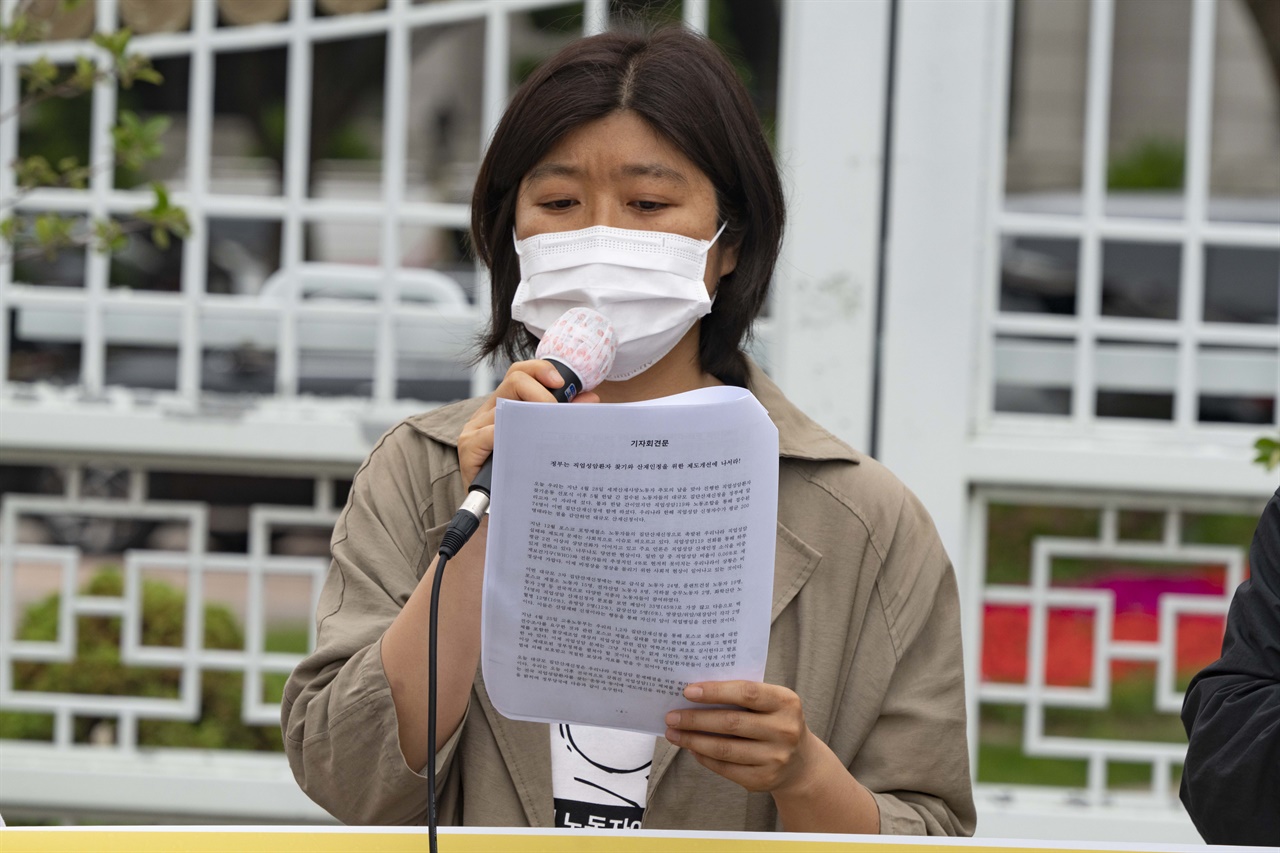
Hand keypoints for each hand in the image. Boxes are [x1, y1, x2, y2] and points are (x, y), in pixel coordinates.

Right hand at [457, 359, 600, 486]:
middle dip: (541, 393)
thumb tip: (591, 399)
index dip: (540, 369)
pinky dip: (506, 436)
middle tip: (555, 413)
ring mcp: (475, 427)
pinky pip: (489, 432)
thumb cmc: (523, 475)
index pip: (520, 373)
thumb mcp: (545, 440)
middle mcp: (489, 412)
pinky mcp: (468, 446)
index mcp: (506, 405)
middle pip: (514, 380)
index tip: (561, 381)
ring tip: (545, 435)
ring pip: (505, 407)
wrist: (501, 511)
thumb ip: (564, 417)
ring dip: (530, 419)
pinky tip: (519, 448)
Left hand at [663, 680, 819, 795]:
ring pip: (724, 748)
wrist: (801, 762)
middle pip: (730, 722)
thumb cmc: (774, 722)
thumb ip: (741, 696)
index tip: (687, 691)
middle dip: (695, 719)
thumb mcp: (770, 703)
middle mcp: (784, 730)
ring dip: (693, 740)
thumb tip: (694, 694)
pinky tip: (692, 748)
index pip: (746, 693)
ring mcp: (776, 757)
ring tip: (673, 733)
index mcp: (786, 702)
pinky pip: (725, 768)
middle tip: (671, 716)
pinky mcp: (764, 779)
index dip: (715, 692)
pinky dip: (704, 757)